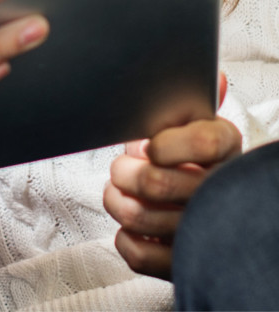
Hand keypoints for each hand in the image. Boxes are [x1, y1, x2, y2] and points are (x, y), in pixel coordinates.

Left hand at [103, 73, 241, 278]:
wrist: (205, 211)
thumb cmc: (188, 158)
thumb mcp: (193, 124)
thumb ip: (193, 101)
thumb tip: (215, 77)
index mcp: (226, 150)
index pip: (204, 142)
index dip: (168, 143)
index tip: (150, 146)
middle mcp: (220, 193)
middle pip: (156, 181)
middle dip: (125, 172)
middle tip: (123, 168)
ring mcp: (203, 232)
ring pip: (139, 216)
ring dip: (116, 201)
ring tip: (119, 191)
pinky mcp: (181, 265)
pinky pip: (136, 253)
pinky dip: (124, 237)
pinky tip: (132, 225)